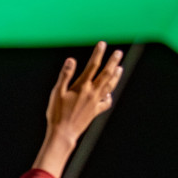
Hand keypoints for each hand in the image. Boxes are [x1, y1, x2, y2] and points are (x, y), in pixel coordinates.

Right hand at [35, 42, 123, 177]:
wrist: (63, 133)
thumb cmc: (57, 113)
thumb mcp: (56, 93)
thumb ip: (65, 76)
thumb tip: (71, 60)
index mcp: (82, 86)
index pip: (92, 66)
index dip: (98, 54)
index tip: (102, 44)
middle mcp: (92, 93)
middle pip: (106, 74)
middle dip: (113, 62)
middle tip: (118, 53)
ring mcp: (95, 102)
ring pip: (109, 86)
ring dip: (116, 76)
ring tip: (120, 68)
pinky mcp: (95, 111)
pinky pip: (106, 102)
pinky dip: (109, 96)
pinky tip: (109, 93)